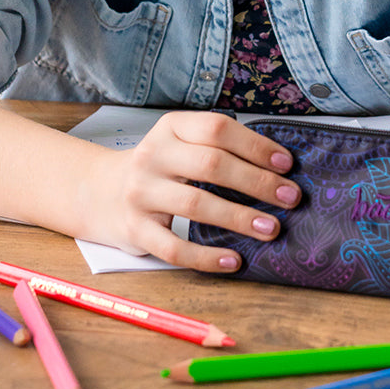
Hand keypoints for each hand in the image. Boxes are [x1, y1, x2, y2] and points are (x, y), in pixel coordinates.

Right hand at [85, 111, 299, 269]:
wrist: (99, 192)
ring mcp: (140, 193)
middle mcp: (152, 156)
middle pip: (211, 164)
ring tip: (272, 228)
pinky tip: (234, 260)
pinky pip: (174, 248)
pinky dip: (207, 257)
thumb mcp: (180, 143)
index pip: (217, 128)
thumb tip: (278, 169)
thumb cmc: (158, 168)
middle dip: (257, 182)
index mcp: (170, 128)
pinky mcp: (134, 230)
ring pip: (195, 204)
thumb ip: (218, 148)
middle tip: (290, 198)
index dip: (255, 146)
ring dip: (239, 218)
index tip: (286, 164)